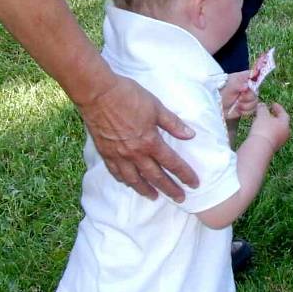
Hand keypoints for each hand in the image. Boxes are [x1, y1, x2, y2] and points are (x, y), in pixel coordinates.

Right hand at [78, 74, 198, 201]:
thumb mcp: (156, 107)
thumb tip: (190, 135)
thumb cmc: (128, 96)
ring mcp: (118, 155)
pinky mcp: (104, 152)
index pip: (172, 163)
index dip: (185, 175)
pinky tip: (128, 183)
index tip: (194, 184)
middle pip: (156, 176)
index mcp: (150, 142)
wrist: (97, 93)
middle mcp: (135, 153)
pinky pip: (115, 172)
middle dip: (169, 189)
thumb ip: (173, 124)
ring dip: (145, 190)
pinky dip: (124, 180)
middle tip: (180, 198)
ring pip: (134, 179)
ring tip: (154, 197)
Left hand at [221, 71, 257, 119]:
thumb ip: (237, 84)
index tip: (249, 87)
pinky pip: (253, 109)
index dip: (255, 80)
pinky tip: (239, 109)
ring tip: (237, 105)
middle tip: (239, 98)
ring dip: (247, 105)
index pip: (255, 75)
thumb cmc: (219, 92)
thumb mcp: (228, 86)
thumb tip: (246, 86)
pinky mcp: (247, 107)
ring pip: (255, 101)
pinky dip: (246, 111)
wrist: (215, 106)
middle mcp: (247, 87)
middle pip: (256, 91)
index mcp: (243, 78)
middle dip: (248, 97)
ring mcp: (247, 98)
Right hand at [249, 102, 289, 151]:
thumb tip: (262, 105)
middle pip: (281, 123)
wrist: (260, 147)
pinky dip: (266, 132)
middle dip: (275, 117)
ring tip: (261, 121)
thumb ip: (263, 108)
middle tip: (269, 113)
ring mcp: (279, 141)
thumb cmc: (264, 129)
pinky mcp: (272, 147)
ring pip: (276, 130)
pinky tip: (259, 130)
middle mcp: (285, 133)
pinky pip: (271, 137)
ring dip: (269, 125)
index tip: (273, 104)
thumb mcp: (262, 115)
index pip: (284, 114)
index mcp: (285, 124)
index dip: (278, 108)